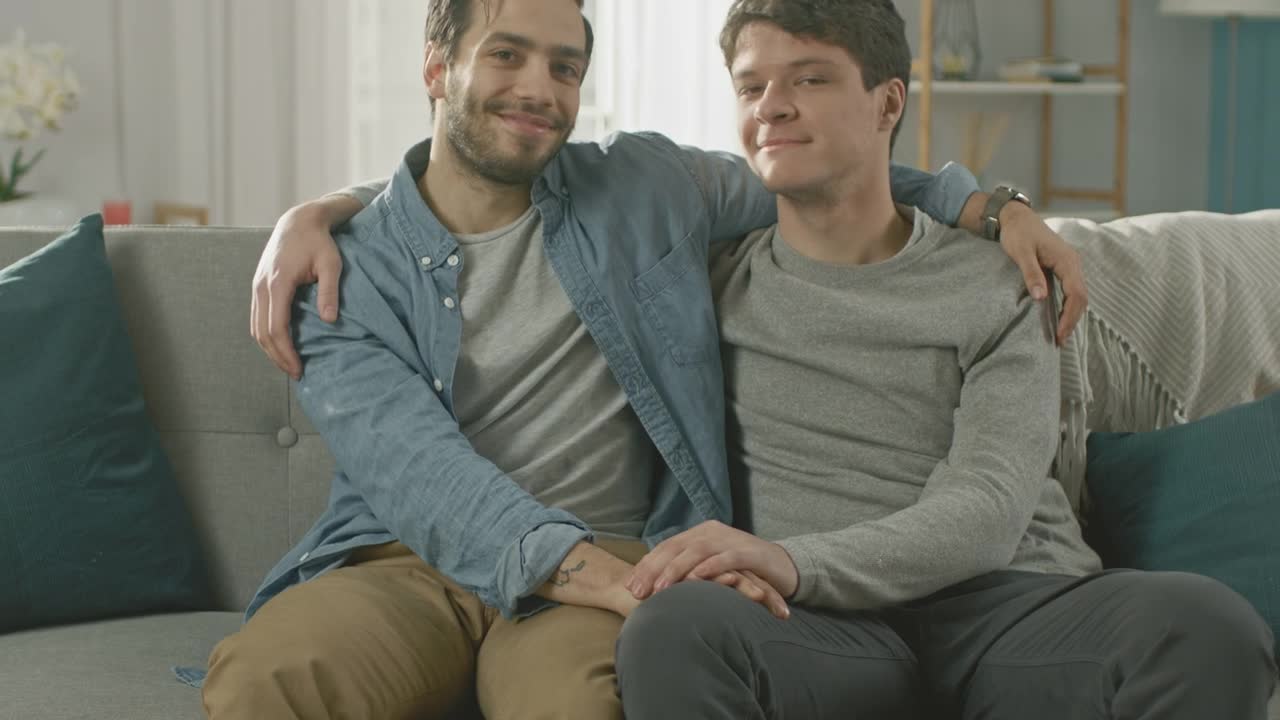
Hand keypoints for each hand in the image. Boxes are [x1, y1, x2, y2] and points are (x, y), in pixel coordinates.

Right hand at [251, 202, 344, 379]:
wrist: (298, 221)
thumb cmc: (319, 242)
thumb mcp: (332, 263)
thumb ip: (330, 291)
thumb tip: (330, 320)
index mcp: (278, 282)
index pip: (276, 328)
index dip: (286, 352)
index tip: (299, 368)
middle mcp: (261, 286)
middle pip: (262, 333)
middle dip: (277, 357)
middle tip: (296, 373)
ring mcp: (256, 286)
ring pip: (255, 327)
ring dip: (270, 349)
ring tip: (288, 364)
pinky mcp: (258, 286)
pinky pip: (257, 318)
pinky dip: (266, 335)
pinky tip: (281, 345)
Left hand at [626, 521, 797, 612]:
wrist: (783, 567)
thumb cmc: (741, 572)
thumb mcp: (711, 569)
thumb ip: (687, 573)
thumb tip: (654, 588)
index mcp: (700, 534)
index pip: (667, 547)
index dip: (647, 565)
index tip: (629, 586)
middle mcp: (712, 532)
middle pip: (677, 547)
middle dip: (655, 570)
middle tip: (638, 591)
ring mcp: (731, 540)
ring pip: (697, 551)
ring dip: (676, 570)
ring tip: (660, 589)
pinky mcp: (750, 552)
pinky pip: (727, 558)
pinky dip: (711, 567)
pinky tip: (696, 579)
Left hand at [997, 202, 1087, 346]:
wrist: (1016, 217)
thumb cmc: (1017, 233)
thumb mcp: (1021, 253)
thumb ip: (1031, 274)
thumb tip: (1040, 297)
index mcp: (1067, 260)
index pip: (1076, 294)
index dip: (1069, 316)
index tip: (1059, 335)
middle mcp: (1073, 263)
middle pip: (1081, 297)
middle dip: (1072, 320)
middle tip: (1059, 341)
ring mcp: (1070, 265)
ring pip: (1078, 294)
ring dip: (1071, 315)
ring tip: (1060, 335)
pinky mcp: (1063, 267)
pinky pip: (1071, 290)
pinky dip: (1067, 305)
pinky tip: (1059, 318)